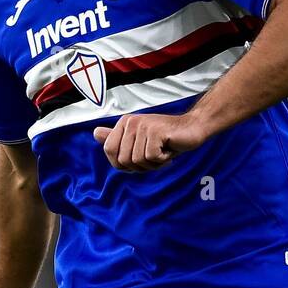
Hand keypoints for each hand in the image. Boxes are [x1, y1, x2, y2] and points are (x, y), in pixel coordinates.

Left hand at [93, 111, 207, 170]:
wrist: (192, 128)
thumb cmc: (166, 139)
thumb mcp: (139, 141)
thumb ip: (118, 138)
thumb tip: (95, 133)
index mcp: (123, 123)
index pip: (110, 152)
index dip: (125, 163)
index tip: (141, 156)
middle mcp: (130, 122)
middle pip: (123, 160)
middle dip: (140, 166)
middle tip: (155, 155)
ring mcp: (142, 125)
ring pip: (138, 161)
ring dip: (153, 164)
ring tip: (163, 151)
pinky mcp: (155, 131)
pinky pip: (151, 158)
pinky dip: (162, 160)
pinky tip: (169, 149)